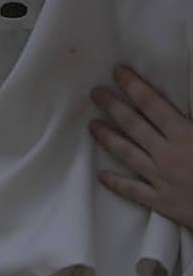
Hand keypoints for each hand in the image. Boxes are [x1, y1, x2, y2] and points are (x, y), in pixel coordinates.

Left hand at [90, 66, 192, 228]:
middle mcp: (166, 154)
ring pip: (127, 154)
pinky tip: (101, 176)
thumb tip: (191, 93)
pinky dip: (116, 183)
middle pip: (133, 125)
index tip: (118, 72)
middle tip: (95, 93)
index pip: (153, 104)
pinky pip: (133, 191)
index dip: (134, 86)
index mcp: (185, 135)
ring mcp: (161, 179)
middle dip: (113, 107)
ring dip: (108, 138)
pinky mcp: (161, 203)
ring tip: (92, 125)